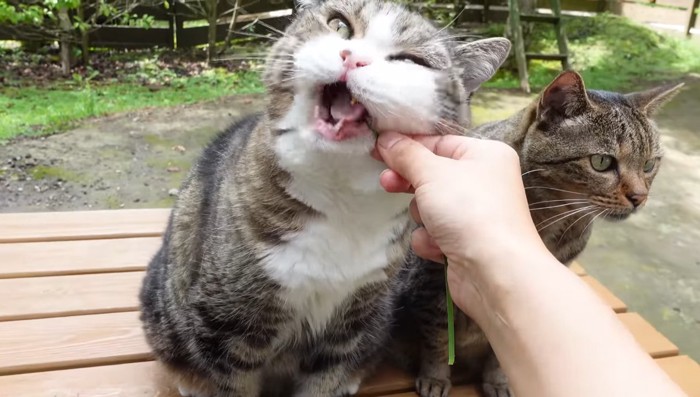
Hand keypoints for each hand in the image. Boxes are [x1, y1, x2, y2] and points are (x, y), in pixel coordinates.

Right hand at [374, 132, 548, 314]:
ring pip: (430, 205)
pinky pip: (435, 233)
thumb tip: (386, 138)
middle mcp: (484, 181)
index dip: (408, 146)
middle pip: (433, 174)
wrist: (495, 272)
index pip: (439, 142)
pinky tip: (440, 247)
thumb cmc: (469, 211)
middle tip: (388, 183)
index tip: (378, 149)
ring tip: (433, 224)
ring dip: (422, 216)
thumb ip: (406, 154)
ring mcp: (475, 214)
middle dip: (410, 182)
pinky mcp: (466, 242)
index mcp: (485, 154)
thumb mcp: (432, 173)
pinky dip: (431, 240)